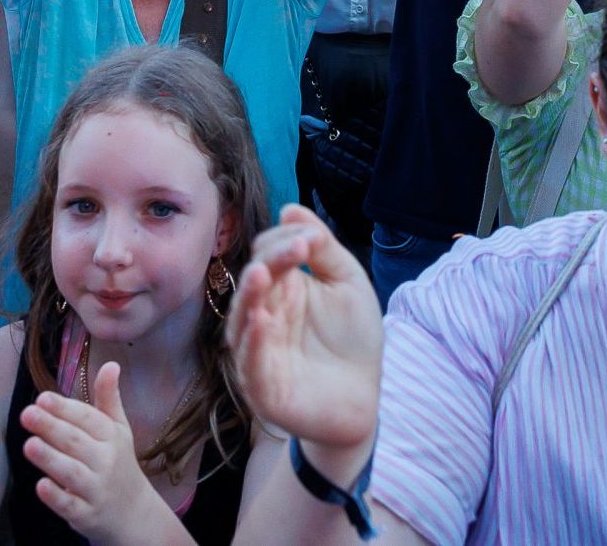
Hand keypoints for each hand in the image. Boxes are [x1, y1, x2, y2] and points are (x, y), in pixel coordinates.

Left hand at [19, 363, 157, 538]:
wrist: (133, 512)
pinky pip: (70, 505)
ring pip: (71, 473)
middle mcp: (106, 462)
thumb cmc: (119, 463)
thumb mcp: (118, 429)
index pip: (88, 419)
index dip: (65, 408)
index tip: (42, 398)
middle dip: (52, 427)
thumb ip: (109, 398)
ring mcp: (95, 489)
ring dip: (50, 458)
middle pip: (76, 442)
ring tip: (29, 444)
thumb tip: (111, 363)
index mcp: (111, 437)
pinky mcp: (85, 515)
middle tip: (27, 413)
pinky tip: (40, 485)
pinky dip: (56, 497)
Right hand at [231, 206, 381, 457]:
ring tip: (262, 276)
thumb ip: (324, 248)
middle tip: (293, 249)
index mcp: (281, 290)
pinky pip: (250, 365)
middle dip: (268, 264)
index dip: (282, 245)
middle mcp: (262, 319)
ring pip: (241, 323)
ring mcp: (258, 354)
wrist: (365, 397)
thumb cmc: (354, 338)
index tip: (308, 240)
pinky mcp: (263, 389)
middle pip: (252, 285)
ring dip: (250, 299)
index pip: (266, 257)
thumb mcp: (347, 283)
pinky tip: (261, 321)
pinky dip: (252, 343)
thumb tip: (290, 209)